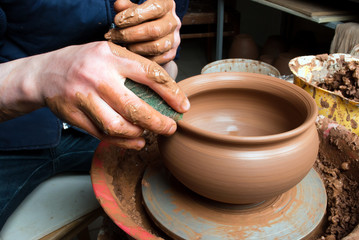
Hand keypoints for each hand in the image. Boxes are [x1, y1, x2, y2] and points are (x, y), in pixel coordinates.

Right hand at [0, 41, 189, 148]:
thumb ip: (134, 68)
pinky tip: (135, 141)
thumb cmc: (87, 63)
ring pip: (118, 126)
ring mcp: (83, 97)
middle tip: (170, 127)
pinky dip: (123, 142)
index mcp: (111, 56)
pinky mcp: (73, 115)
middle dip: (158, 122)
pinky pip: (103, 135)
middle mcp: (97, 76)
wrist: (45, 73)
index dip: (171, 93)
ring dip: (139, 134)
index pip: (150, 75)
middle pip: (135, 107)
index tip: (183, 106)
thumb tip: (167, 93)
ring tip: (149, 134)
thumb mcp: (110, 54)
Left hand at [105, 0, 180, 64]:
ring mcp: (174, 39)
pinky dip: (141, 59)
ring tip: (122, 46)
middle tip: (114, 36)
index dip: (135, 15)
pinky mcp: (171, 54)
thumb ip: (127, 6)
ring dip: (135, 48)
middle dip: (130, 35)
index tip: (117, 21)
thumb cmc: (142, 17)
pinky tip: (130, 55)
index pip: (155, 8)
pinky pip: (157, 60)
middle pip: (154, 30)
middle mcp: (174, 22)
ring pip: (157, 47)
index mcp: (167, 5)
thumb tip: (119, 6)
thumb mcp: (134, 7)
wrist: (153, 32)